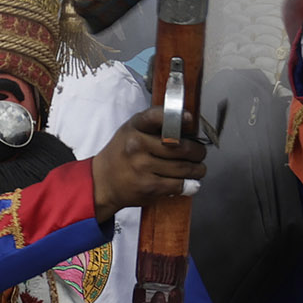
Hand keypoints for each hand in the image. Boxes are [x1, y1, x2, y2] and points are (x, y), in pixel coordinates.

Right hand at [89, 105, 207, 218]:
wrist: (103, 182)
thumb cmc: (122, 154)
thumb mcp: (132, 130)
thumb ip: (156, 124)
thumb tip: (188, 123)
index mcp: (134, 127)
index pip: (156, 116)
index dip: (176, 117)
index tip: (189, 119)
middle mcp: (137, 145)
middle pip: (181, 147)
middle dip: (198, 152)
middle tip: (200, 153)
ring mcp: (142, 167)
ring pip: (183, 168)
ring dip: (197, 169)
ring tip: (198, 169)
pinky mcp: (148, 187)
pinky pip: (178, 184)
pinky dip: (189, 185)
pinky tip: (191, 183)